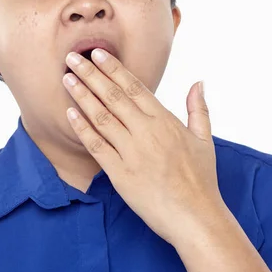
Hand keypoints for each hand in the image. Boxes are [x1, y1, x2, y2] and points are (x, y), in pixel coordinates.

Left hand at [62, 48, 229, 247]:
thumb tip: (198, 82)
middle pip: (113, 96)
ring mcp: (132, 152)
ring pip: (101, 117)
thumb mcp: (204, 140)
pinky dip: (82, 128)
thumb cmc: (201, 180)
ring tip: (66, 79)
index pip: (134, 87)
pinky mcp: (120, 174)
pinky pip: (96, 146)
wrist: (195, 217)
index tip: (97, 54)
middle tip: (71, 57)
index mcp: (165, 121)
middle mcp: (146, 132)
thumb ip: (198, 108)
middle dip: (90, 74)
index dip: (113, 69)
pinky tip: (70, 114)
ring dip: (82, 96)